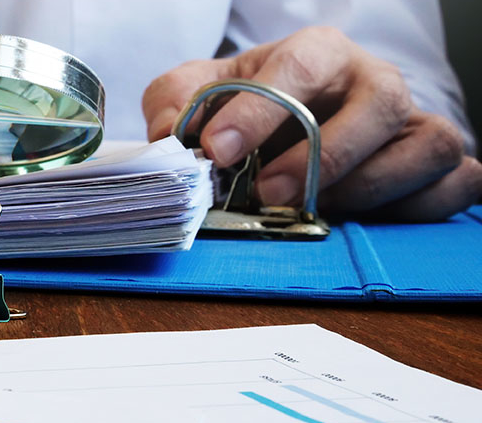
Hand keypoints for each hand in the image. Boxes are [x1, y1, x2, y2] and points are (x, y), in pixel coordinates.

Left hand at [143, 27, 480, 220]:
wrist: (288, 123)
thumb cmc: (247, 104)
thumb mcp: (198, 92)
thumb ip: (175, 102)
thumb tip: (170, 135)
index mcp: (317, 53)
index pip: (300, 65)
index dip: (259, 108)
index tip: (217, 148)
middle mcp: (374, 82)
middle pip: (381, 103)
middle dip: (324, 154)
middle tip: (269, 192)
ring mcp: (412, 123)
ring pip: (428, 146)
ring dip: (369, 187)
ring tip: (314, 211)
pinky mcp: (437, 166)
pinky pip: (456, 185)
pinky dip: (418, 208)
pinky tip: (364, 221)